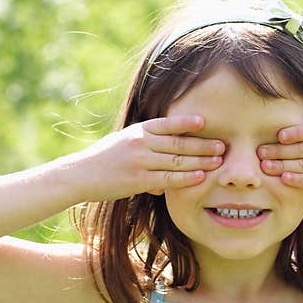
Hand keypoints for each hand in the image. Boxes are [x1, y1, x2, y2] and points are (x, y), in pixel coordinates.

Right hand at [81, 115, 223, 199]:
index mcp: (138, 131)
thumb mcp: (123, 145)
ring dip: (201, 160)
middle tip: (223, 145)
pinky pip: (168, 178)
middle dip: (203, 144)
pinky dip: (187, 177)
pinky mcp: (138, 180)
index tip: (205, 122)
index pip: (167, 124)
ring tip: (218, 161)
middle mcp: (141, 143)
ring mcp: (140, 161)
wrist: (80, 175)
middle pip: (178, 142)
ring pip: (177, 160)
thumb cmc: (104, 160)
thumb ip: (146, 149)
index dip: (187, 122)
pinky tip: (200, 176)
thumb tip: (165, 164)